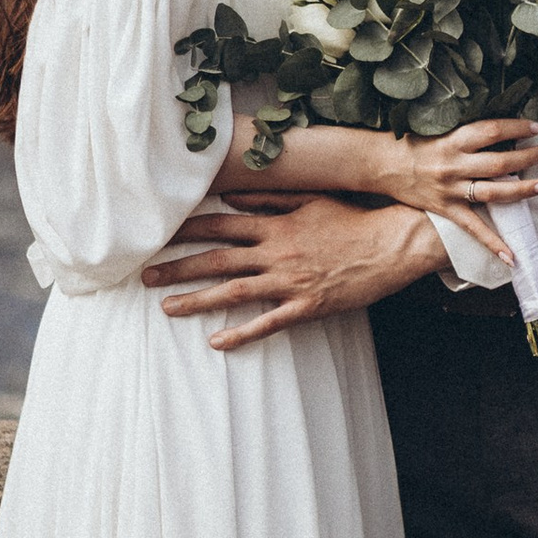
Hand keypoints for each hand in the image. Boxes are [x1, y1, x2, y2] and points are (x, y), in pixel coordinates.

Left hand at [143, 194, 444, 350]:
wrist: (392, 244)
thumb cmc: (353, 219)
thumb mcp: (310, 199)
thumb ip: (269, 196)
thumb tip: (231, 194)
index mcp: (275, 225)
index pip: (220, 226)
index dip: (187, 230)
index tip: (159, 233)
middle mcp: (276, 253)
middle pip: (216, 260)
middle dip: (177, 268)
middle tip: (144, 276)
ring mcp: (290, 281)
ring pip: (233, 292)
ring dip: (197, 300)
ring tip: (166, 308)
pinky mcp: (306, 307)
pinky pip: (268, 323)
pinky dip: (241, 334)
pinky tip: (216, 342)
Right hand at [366, 118, 537, 266]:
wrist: (382, 164)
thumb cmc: (414, 143)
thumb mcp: (441, 130)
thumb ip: (468, 133)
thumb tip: (503, 131)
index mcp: (454, 140)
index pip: (492, 130)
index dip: (517, 128)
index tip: (536, 128)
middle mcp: (454, 164)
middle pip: (499, 162)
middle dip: (527, 157)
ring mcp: (451, 190)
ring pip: (493, 192)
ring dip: (522, 189)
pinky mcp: (446, 210)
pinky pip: (474, 229)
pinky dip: (493, 244)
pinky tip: (512, 257)